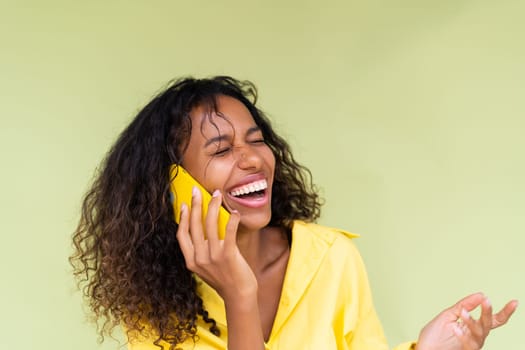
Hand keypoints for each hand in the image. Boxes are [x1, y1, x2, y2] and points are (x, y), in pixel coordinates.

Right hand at [176, 187, 257, 301]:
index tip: (185, 204)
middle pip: (194, 225)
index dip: (182, 218)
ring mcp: (213, 257)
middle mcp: (199, 258)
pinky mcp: (228, 256)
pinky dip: (232, 220)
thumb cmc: (224, 279)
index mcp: (191, 261)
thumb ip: (201, 251)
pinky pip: (229, 233)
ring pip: (210, 225)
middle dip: (196, 205)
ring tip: (217, 194)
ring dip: (213, 206)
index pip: (182, 235)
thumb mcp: (205, 267)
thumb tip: (204, 227)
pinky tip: (235, 212)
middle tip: (198, 191)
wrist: (239, 295)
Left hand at [416, 293, 517, 349]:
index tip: (515, 302)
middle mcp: (475, 336)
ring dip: (471, 322)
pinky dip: (463, 336)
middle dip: (487, 312)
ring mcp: (471, 345)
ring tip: (462, 313)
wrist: (424, 349)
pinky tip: (456, 328)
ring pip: (479, 334)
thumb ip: (463, 305)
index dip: (504, 312)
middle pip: (487, 325)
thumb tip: (480, 294)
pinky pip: (469, 345)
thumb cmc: (434, 335)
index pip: (492, 319)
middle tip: (486, 301)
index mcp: (472, 327)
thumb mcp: (448, 315)